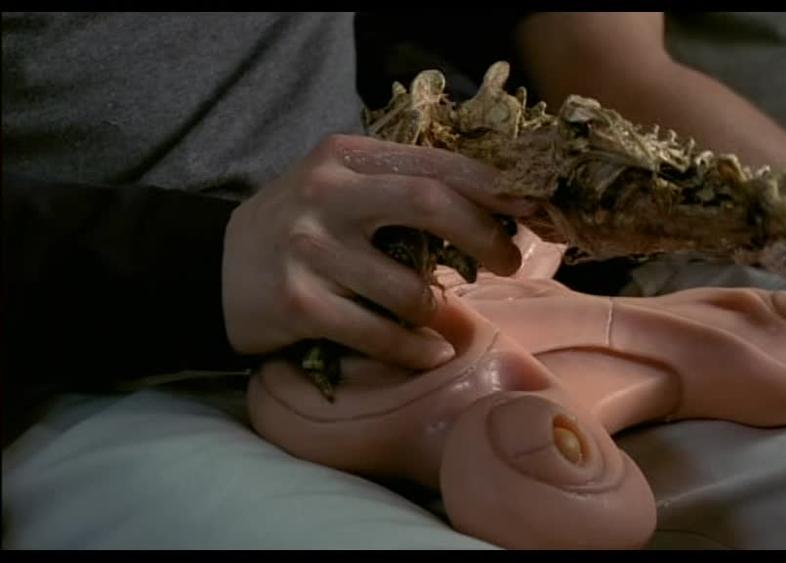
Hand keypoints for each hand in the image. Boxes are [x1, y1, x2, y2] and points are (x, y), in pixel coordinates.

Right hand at [222, 134, 536, 367]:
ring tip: (445, 317)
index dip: (494, 188)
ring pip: (409, 287)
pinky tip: (429, 351)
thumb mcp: (342, 187)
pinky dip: (414, 349)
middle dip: (485, 236)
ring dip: (441, 310)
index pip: (437, 164)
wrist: (211, 269)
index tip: (532, 209)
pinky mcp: (299, 302)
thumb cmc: (300, 227)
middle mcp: (326, 194)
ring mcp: (309, 249)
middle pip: (431, 204)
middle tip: (510, 260)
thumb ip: (403, 187)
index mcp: (345, 156)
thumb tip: (497, 210)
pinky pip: (380, 334)